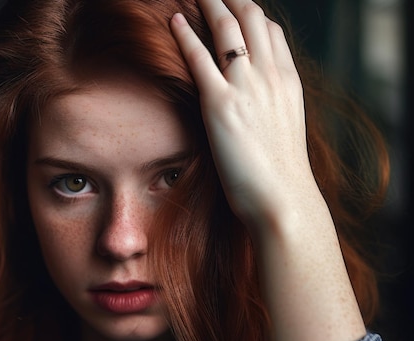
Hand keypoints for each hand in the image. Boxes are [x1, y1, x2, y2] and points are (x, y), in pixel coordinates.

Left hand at [170, 0, 313, 230]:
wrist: (282, 198)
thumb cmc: (281, 174)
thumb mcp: (286, 128)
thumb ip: (272, 105)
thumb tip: (257, 103)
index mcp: (287, 81)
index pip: (272, 32)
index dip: (252, 15)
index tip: (237, 8)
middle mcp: (269, 75)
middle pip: (251, 19)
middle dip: (230, 0)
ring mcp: (246, 87)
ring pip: (227, 29)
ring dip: (209, 5)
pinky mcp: (220, 104)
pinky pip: (200, 58)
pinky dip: (186, 35)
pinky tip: (174, 21)